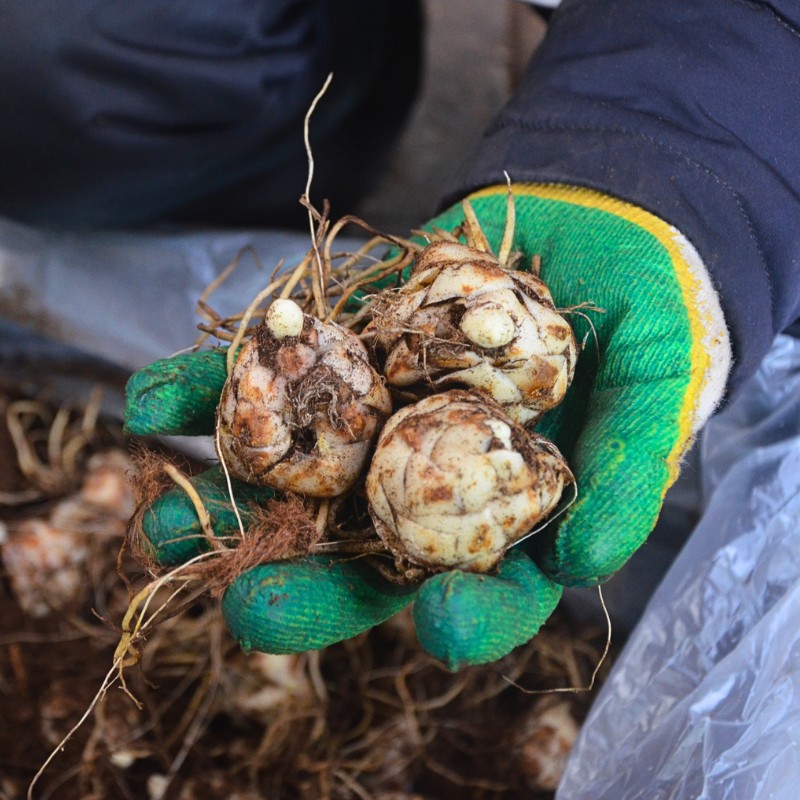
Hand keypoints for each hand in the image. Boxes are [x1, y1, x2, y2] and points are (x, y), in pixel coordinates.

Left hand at [125, 183, 727, 667]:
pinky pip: (276, 378)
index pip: (492, 590)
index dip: (468, 618)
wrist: (598, 223)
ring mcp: (384, 421)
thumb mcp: (658, 388)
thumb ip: (630, 469)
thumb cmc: (646, 316)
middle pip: (372, 553)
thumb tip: (589, 561)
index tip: (437, 624)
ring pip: (305, 477)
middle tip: (248, 610)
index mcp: (512, 514)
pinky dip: (216, 388)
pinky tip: (155, 403)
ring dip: (233, 500)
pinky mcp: (346, 357)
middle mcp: (437, 480)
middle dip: (310, 586)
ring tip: (162, 529)